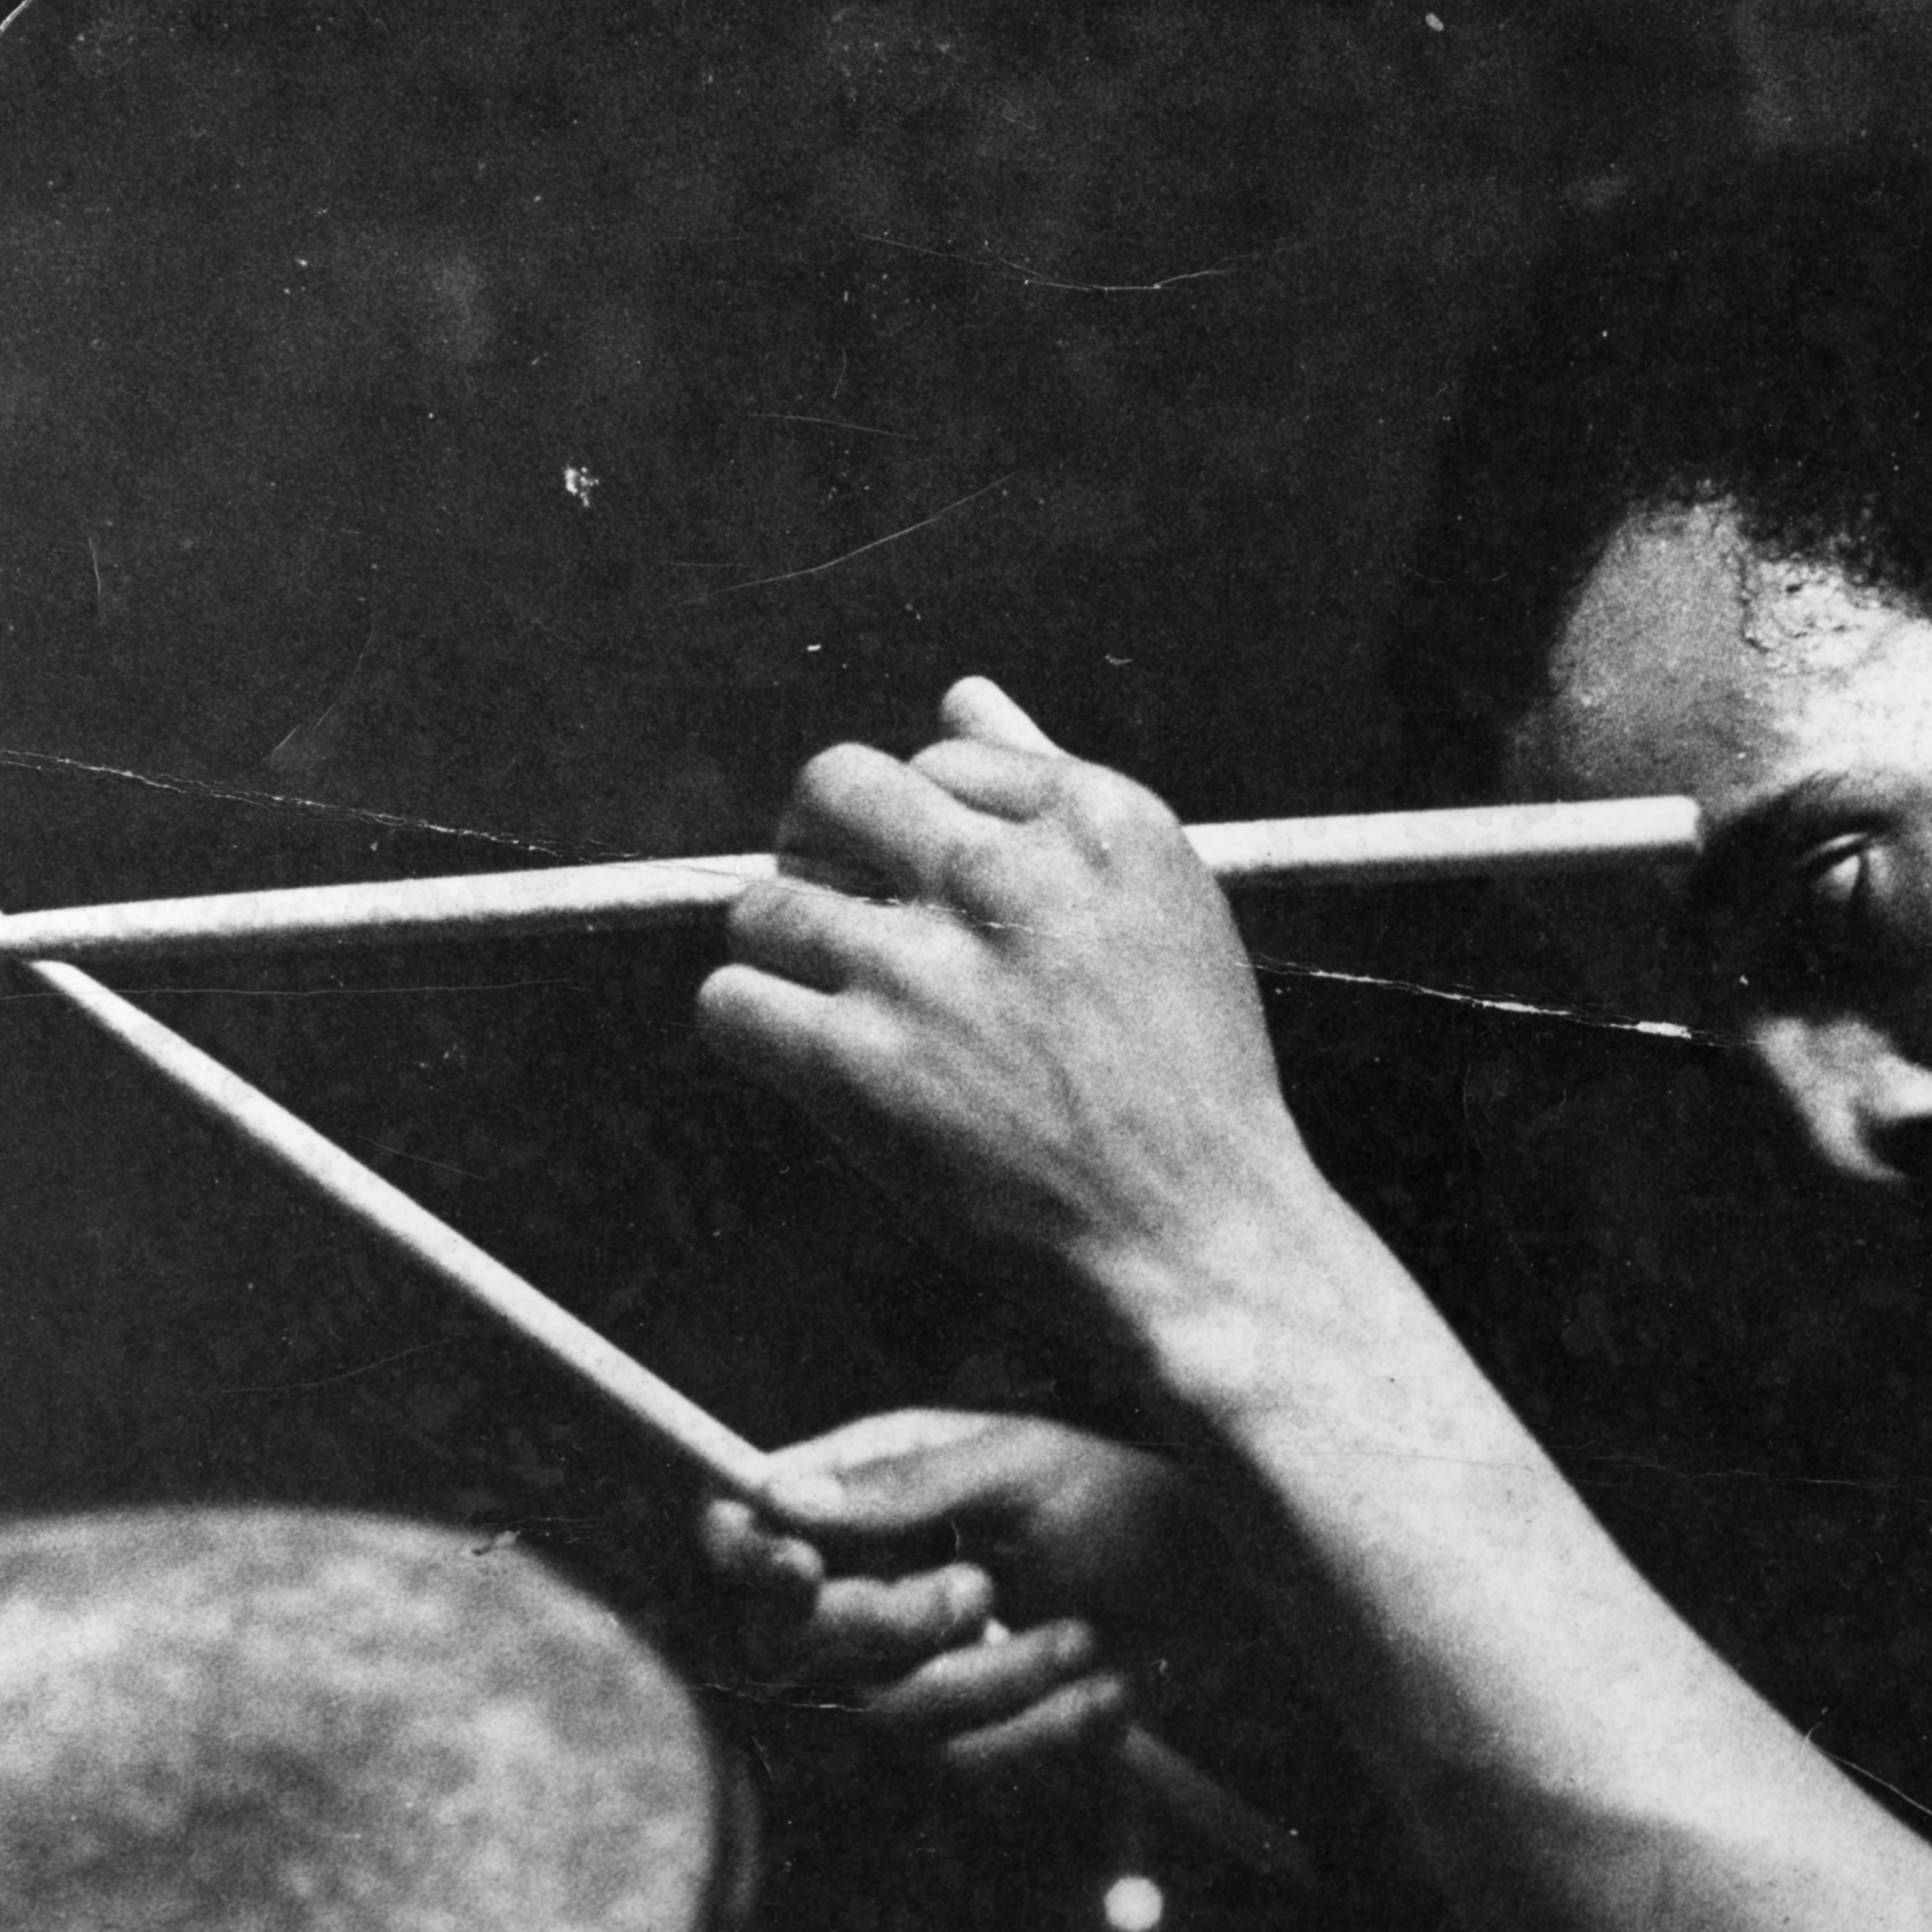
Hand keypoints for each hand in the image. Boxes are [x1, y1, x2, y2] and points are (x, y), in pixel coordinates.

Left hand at [696, 681, 1329, 1347]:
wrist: (1201, 1237)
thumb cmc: (1191, 1083)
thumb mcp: (1165, 908)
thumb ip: (1054, 793)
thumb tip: (964, 695)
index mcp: (1098, 821)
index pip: (944, 754)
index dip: (921, 822)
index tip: (937, 887)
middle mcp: (1008, 876)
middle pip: (835, 790)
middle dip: (817, 840)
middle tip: (838, 906)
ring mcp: (926, 970)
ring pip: (766, 904)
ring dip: (784, 951)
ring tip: (839, 1006)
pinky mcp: (861, 1065)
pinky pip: (730, 1002)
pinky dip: (751, 1028)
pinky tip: (806, 1060)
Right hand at [700, 1407, 1205, 1785]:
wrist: (1221, 1597)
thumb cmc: (1123, 1505)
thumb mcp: (1024, 1467)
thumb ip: (906, 1482)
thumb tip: (782, 1495)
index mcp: (862, 1496)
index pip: (745, 1534)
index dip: (747, 1558)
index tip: (797, 1568)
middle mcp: (862, 1586)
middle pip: (789, 1642)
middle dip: (889, 1624)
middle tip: (981, 1590)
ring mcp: (904, 1673)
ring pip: (884, 1712)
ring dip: (995, 1679)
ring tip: (1082, 1636)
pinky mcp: (961, 1742)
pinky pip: (959, 1765)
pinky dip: (1043, 1731)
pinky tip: (1108, 1692)